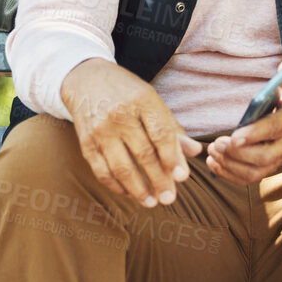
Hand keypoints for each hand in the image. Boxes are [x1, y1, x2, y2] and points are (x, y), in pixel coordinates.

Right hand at [60, 59, 201, 207]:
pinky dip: (116, 185)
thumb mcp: (152, 102)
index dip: (172, 158)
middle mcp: (119, 114)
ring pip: (121, 167)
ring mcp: (100, 129)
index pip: (161, 134)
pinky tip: (129, 193)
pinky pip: (102, 170)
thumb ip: (173, 128)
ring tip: (151, 202)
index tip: (181, 178)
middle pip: (143, 154)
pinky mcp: (86, 142)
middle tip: (169, 199)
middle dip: (158, 180)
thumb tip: (196, 151)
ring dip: (138, 189)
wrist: (86, 79)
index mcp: (142, 100)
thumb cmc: (127, 93)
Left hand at [206, 65, 281, 184]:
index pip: (274, 130)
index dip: (254, 135)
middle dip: (237, 154)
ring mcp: (279, 160)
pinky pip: (249, 179)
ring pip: (255, 172)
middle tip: (216, 143)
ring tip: (212, 152)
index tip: (234, 136)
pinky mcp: (269, 168)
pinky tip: (214, 163)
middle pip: (263, 158)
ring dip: (230, 165)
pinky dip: (230, 175)